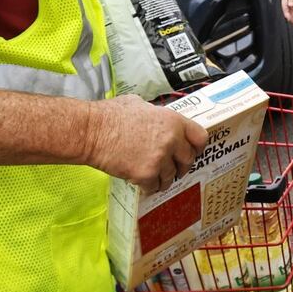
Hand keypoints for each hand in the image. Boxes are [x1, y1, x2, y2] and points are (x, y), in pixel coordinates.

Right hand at [85, 95, 207, 192]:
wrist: (92, 131)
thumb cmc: (110, 116)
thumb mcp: (140, 104)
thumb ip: (157, 115)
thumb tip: (159, 118)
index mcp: (173, 121)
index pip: (200, 137)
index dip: (197, 147)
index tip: (193, 152)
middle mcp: (171, 140)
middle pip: (188, 160)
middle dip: (180, 166)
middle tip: (172, 168)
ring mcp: (160, 158)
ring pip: (171, 176)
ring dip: (163, 178)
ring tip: (152, 175)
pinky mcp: (146, 174)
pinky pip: (154, 186)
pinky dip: (148, 187)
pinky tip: (140, 181)